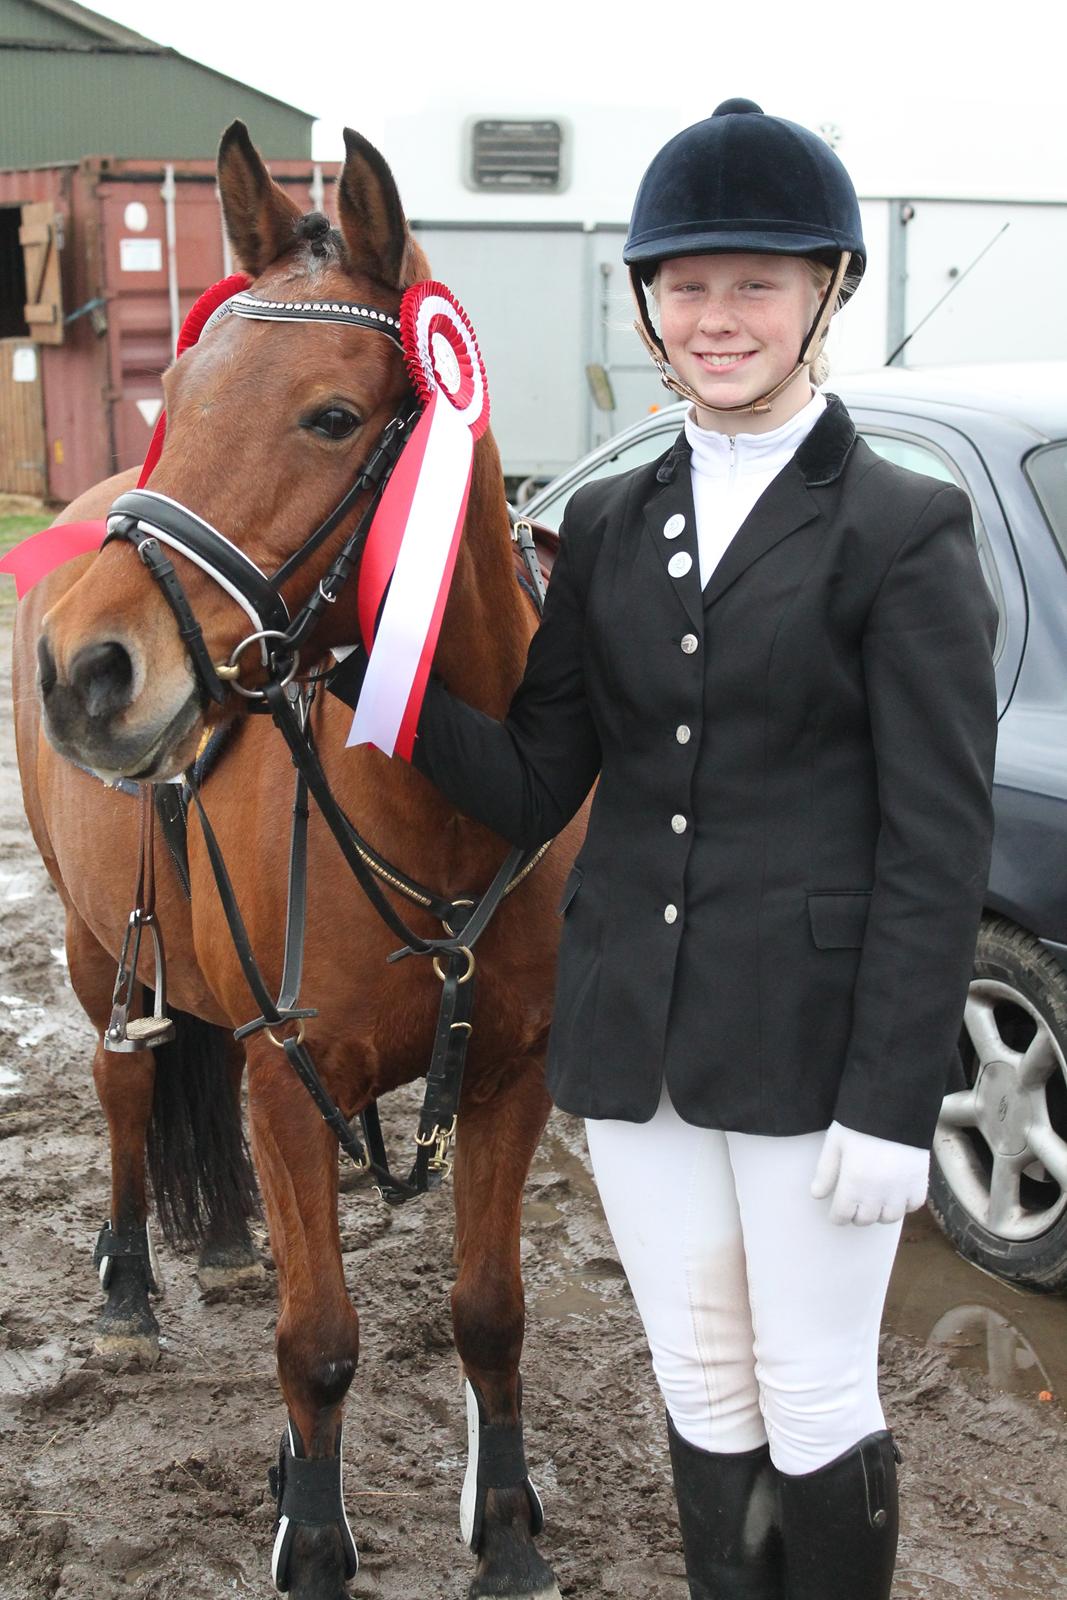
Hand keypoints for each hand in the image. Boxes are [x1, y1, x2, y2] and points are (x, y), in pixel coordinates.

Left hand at [811, 1121, 929, 1225]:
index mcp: (854, 1183)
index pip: (843, 1215)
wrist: (895, 1107)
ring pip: (890, 1218)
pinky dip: (904, 1205)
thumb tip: (817, 1195)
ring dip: (880, 1212)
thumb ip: (826, 1172)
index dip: (837, 1216)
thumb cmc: (860, 1123)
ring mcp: (901, 1189)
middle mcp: (878, 1192)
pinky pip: (913, 1206)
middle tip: (855, 1202)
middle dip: (857, 1214)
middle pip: (865, 1220)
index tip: (837, 1211)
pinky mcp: (920, 1182)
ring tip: (875, 1199)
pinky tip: (896, 1193)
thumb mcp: (835, 1144)